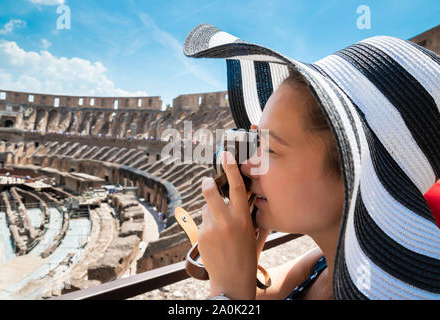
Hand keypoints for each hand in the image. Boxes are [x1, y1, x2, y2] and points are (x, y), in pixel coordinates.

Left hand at [199, 151, 256, 299]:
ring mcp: (211, 229)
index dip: (231, 168)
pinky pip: (202, 222)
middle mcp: (226, 221)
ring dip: (210, 212)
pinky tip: (215, 240)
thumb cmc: (247, 257)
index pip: (237, 187)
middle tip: (208, 182)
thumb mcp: (253, 234)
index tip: (225, 154)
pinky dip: (207, 226)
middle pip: (210, 192)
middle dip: (207, 184)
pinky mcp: (201, 237)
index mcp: (243, 218)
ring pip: (206, 209)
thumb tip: (244, 198)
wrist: (232, 282)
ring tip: (219, 230)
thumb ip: (249, 215)